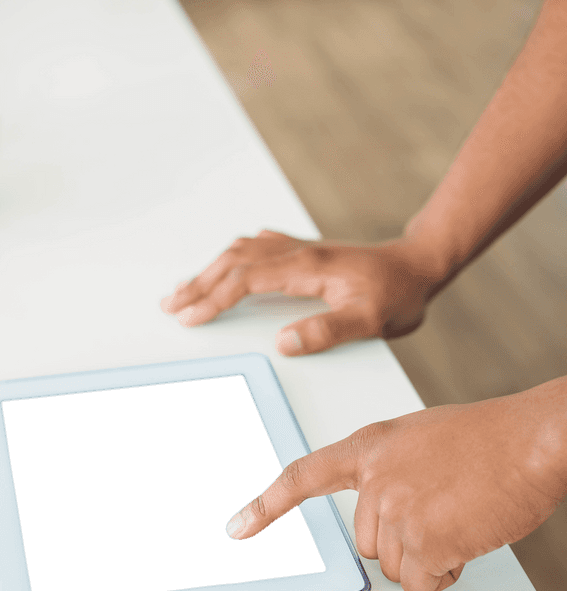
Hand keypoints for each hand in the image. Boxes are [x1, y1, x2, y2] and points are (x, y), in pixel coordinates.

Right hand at [161, 230, 442, 354]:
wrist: (419, 265)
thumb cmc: (398, 293)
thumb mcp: (371, 320)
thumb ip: (328, 332)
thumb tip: (284, 342)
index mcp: (308, 267)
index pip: (246, 280)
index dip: (214, 299)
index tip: (189, 317)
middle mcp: (298, 252)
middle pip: (234, 262)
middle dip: (198, 285)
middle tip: (171, 306)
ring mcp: (299, 248)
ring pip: (241, 252)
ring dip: (209, 270)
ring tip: (185, 290)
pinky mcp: (304, 251)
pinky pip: (256, 248)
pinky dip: (231, 259)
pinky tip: (226, 265)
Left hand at [224, 387, 566, 590]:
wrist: (533, 440)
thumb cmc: (490, 438)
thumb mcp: (421, 440)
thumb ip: (389, 471)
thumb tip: (383, 517)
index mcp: (369, 446)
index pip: (304, 476)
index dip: (268, 505)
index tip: (238, 528)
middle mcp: (373, 479)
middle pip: (368, 542)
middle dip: (405, 539)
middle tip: (445, 508)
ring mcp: (396, 510)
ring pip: (396, 566)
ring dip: (428, 557)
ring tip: (461, 517)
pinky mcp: (423, 541)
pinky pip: (421, 582)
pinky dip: (445, 572)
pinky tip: (468, 537)